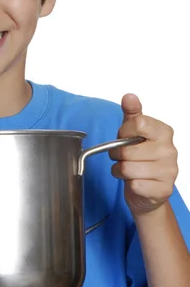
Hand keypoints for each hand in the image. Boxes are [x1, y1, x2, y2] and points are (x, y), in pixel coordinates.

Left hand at [109, 93, 177, 216]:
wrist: (148, 188)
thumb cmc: (139, 157)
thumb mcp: (133, 131)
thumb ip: (131, 113)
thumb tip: (129, 97)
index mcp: (164, 132)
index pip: (138, 123)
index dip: (123, 132)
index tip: (123, 137)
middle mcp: (170, 150)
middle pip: (128, 150)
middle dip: (117, 156)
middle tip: (121, 158)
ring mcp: (170, 171)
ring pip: (128, 169)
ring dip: (120, 171)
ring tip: (127, 170)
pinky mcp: (164, 189)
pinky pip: (135, 185)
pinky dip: (129, 185)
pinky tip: (136, 182)